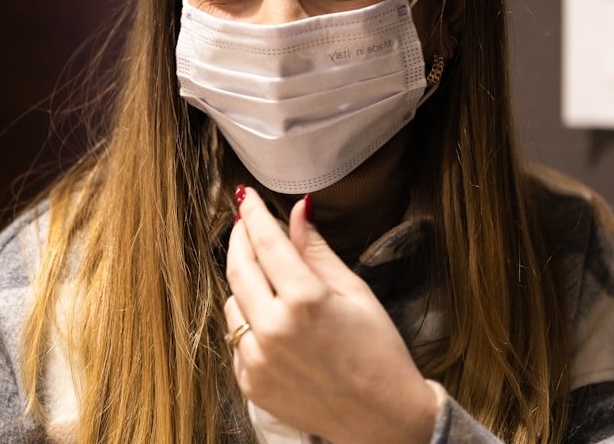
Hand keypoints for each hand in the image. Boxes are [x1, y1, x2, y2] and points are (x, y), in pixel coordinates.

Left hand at [224, 186, 436, 443]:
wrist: (382, 417)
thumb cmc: (378, 350)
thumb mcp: (353, 291)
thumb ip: (316, 249)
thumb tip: (298, 209)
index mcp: (304, 300)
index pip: (266, 242)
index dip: (254, 214)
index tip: (246, 196)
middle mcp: (273, 329)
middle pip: (238, 268)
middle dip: (239, 238)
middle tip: (244, 221)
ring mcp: (257, 360)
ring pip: (231, 303)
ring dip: (245, 284)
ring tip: (270, 281)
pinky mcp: (250, 383)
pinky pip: (235, 338)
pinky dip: (247, 322)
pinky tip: (273, 322)